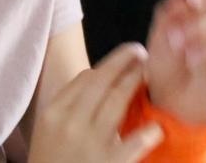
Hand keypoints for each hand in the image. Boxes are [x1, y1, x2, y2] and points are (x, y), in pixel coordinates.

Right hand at [29, 43, 163, 162]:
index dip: (108, 64)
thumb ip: (67, 105)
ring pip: (115, 104)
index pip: (84, 79)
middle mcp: (70, 123)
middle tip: (140, 53)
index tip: (124, 56)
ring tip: (148, 75)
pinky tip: (157, 127)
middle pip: (101, 84)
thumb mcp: (48, 131)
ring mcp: (89, 144)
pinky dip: (147, 134)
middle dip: (123, 64)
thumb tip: (91, 75)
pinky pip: (133, 144)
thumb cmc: (51, 161)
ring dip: (134, 85)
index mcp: (54, 113)